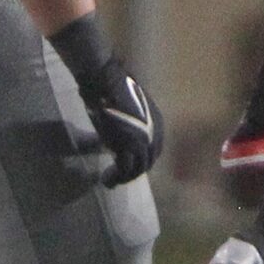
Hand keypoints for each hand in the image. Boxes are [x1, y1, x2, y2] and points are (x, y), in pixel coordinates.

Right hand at [79, 57, 164, 186]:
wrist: (105, 83)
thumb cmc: (114, 88)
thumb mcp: (131, 108)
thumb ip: (133, 121)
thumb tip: (123, 131)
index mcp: (158, 123)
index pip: (154, 149)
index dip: (141, 159)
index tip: (129, 164)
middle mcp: (154, 134)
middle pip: (147, 161)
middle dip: (133, 171)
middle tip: (118, 176)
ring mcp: (142, 141)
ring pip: (137, 169)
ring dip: (124, 177)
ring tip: (110, 180)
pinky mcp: (127, 147)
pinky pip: (124, 170)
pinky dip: (115, 177)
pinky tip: (105, 179)